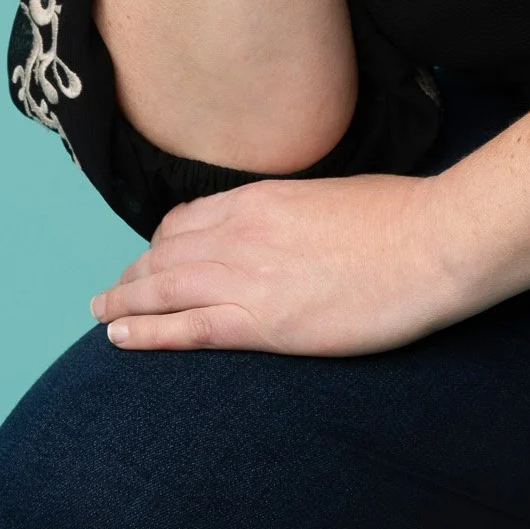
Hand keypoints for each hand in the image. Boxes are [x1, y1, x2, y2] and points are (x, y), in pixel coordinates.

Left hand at [89, 172, 463, 356]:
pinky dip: (145, 333)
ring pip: (164, 288)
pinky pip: (186, 329)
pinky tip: (118, 336)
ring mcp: (247, 277)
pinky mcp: (262, 323)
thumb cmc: (399, 215)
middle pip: (166, 253)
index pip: (188, 219)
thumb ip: (295, 209)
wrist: (428, 242)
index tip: (152, 256)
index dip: (162, 241)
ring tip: (101, 311)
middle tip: (111, 290)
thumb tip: (288, 224)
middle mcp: (241, 232)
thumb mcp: (333, 195)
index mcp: (261, 197)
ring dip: (125, 300)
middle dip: (134, 273)